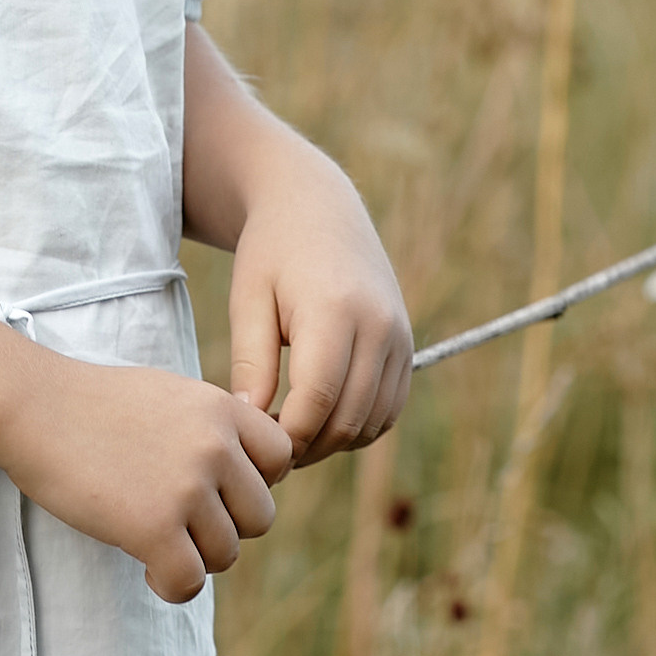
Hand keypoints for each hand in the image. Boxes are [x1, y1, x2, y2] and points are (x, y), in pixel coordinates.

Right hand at [0, 354, 292, 603]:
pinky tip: (145, 566)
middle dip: (223, 526)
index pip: (280, 458)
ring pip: (226, 554)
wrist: (34, 408)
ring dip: (193, 556)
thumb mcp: (171, 396)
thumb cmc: (95, 404)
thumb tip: (253, 478)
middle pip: (259, 516)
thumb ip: (215, 429)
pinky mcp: (154, 528)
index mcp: (220, 408)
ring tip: (153, 536)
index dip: (252, 479)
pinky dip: (169, 584)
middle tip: (179, 520)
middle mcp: (213, 446)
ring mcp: (186, 488)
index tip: (216, 487)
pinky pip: (189, 582)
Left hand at [226, 135, 411, 464]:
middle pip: (347, 419)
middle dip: (308, 446)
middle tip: (270, 447)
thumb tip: (252, 424)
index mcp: (334, 310)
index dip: (286, 435)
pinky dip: (359, 426)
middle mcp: (377, 326)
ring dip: (334, 441)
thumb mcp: (248, 299)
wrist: (317, 207)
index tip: (256, 440)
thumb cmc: (272, 251)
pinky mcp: (406, 345)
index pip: (315, 401)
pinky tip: (322, 418)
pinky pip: (389, 409)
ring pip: (372, 422)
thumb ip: (251, 362)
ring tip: (293, 434)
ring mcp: (398, 337)